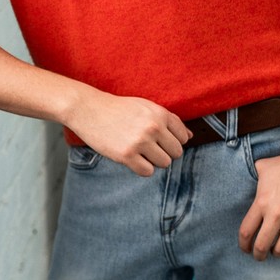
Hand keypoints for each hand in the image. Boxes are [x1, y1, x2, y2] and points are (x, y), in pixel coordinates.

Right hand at [68, 90, 191, 175]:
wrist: (89, 110)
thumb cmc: (118, 109)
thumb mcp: (146, 107)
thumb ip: (168, 121)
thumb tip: (190, 136)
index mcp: (159, 113)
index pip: (183, 136)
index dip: (174, 141)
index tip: (161, 140)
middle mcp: (152, 127)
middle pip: (176, 152)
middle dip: (165, 152)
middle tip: (149, 148)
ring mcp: (140, 141)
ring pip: (164, 163)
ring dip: (154, 161)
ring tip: (140, 152)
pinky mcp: (126, 155)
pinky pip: (147, 172)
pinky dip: (142, 168)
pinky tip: (132, 159)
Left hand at [238, 139, 279, 258]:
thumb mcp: (264, 167)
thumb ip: (254, 177)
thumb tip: (251, 176)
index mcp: (261, 203)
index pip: (246, 232)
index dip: (244, 245)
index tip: (246, 249)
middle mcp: (276, 214)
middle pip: (261, 246)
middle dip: (258, 255)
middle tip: (260, 256)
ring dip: (278, 253)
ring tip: (278, 250)